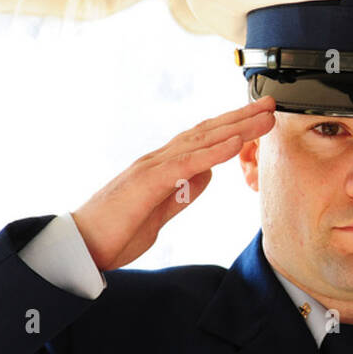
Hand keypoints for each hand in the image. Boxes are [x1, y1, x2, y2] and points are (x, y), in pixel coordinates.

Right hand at [71, 97, 275, 270]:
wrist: (80, 247)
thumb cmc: (116, 232)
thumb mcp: (161, 212)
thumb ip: (183, 192)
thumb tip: (207, 174)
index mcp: (162, 168)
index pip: (202, 140)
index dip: (232, 127)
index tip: (259, 119)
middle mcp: (158, 160)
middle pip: (206, 132)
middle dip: (241, 118)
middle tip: (271, 105)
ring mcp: (152, 168)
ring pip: (201, 141)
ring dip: (236, 127)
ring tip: (264, 117)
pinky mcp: (147, 183)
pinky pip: (186, 164)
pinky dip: (213, 151)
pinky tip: (235, 141)